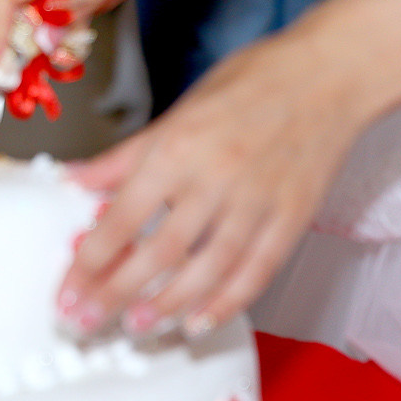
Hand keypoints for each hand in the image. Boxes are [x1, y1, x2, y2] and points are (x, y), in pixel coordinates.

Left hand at [56, 16, 374, 337]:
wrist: (331, 73)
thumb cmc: (253, 82)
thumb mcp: (178, 110)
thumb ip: (126, 157)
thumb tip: (76, 182)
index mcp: (179, 147)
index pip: (122, 217)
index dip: (90, 260)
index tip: (68, 289)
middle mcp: (216, 178)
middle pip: (158, 253)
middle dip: (116, 294)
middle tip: (87, 321)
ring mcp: (258, 203)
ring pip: (206, 271)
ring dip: (167, 306)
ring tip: (136, 327)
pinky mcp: (292, 219)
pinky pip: (255, 272)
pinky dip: (226, 303)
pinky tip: (199, 322)